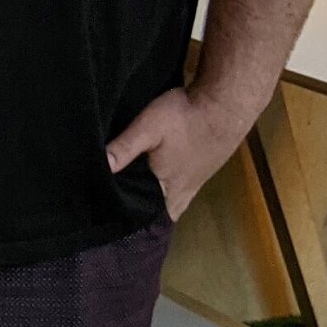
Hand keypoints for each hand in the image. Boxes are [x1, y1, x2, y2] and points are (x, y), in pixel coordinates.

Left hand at [106, 83, 251, 221]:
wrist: (226, 104)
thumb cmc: (185, 116)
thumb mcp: (148, 127)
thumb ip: (125, 147)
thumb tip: (100, 167)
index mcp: (168, 189)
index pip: (146, 219)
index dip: (129, 222)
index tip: (108, 221)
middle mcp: (183, 193)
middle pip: (159, 215)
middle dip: (140, 216)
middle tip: (114, 214)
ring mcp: (195, 184)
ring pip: (170, 204)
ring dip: (154, 205)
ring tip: (129, 202)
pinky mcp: (200, 172)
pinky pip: (179, 192)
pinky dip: (164, 193)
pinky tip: (153, 185)